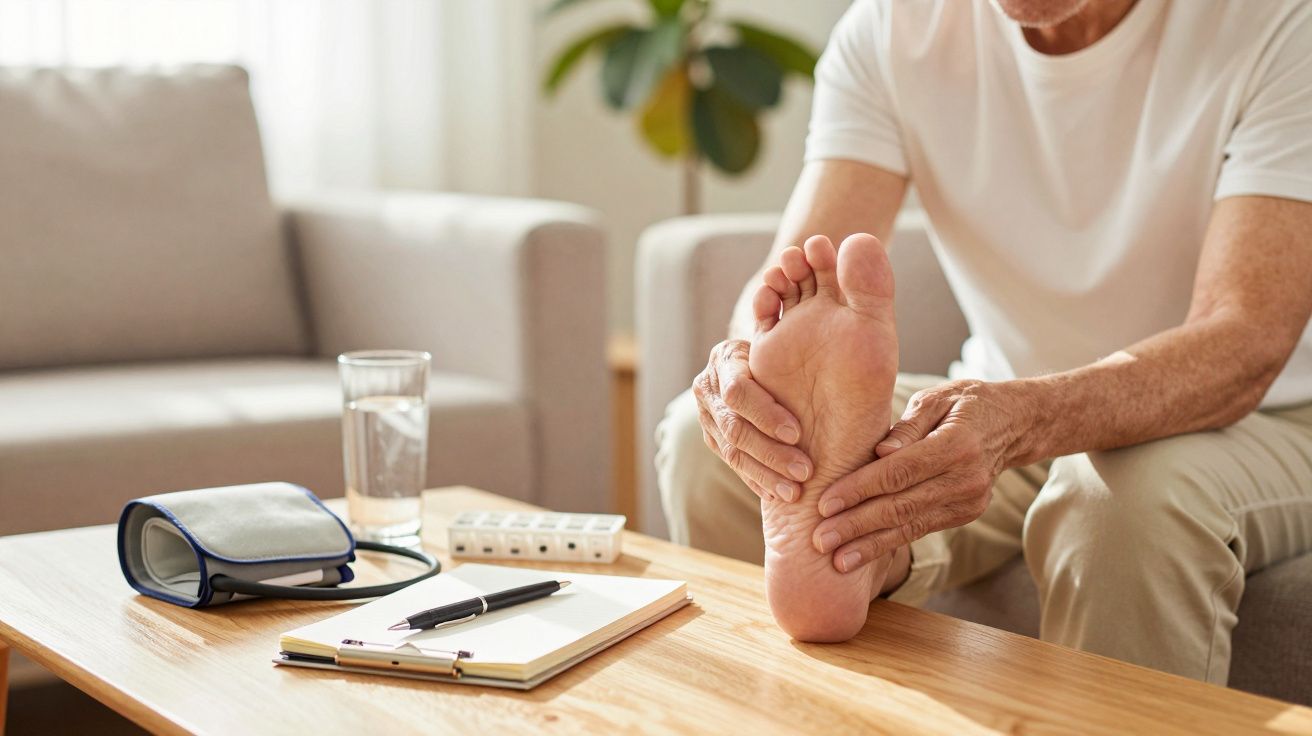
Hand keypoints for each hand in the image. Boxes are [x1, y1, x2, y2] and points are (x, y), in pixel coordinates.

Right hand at [693, 339, 813, 501]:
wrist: (762, 363)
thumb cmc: (784, 346)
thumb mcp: (781, 333)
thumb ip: (781, 326)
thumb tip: (774, 302)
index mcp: (723, 359)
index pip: (738, 391)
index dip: (766, 414)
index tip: (797, 433)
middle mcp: (707, 389)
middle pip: (735, 428)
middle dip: (770, 452)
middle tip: (804, 471)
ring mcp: (706, 417)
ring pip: (733, 452)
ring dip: (766, 474)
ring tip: (795, 493)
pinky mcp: (712, 440)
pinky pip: (734, 465)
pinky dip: (758, 480)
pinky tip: (779, 494)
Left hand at [810, 380, 1028, 571]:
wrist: (1014, 424)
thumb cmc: (965, 403)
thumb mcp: (938, 398)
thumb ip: (907, 425)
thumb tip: (879, 452)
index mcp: (956, 444)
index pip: (899, 472)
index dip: (860, 489)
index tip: (825, 503)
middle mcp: (965, 479)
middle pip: (901, 506)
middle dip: (856, 525)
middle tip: (819, 540)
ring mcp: (967, 502)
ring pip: (909, 526)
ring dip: (869, 545)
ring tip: (836, 560)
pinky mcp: (964, 515)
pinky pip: (920, 530)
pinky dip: (888, 544)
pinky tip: (861, 554)